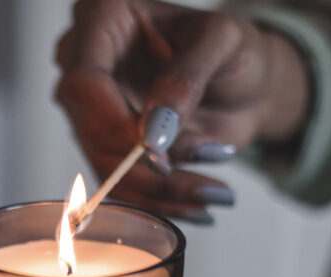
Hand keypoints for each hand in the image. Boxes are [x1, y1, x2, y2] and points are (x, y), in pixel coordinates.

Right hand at [55, 0, 311, 222]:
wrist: (246, 84)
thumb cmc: (234, 50)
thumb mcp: (223, 44)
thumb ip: (186, 79)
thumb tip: (153, 133)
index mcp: (104, 18)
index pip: (85, 81)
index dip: (116, 124)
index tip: (160, 152)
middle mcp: (86, 62)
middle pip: (91, 129)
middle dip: (145, 166)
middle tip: (200, 177)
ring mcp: (92, 108)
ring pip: (104, 164)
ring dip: (158, 191)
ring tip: (211, 194)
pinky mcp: (106, 144)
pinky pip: (119, 184)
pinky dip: (158, 201)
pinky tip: (195, 204)